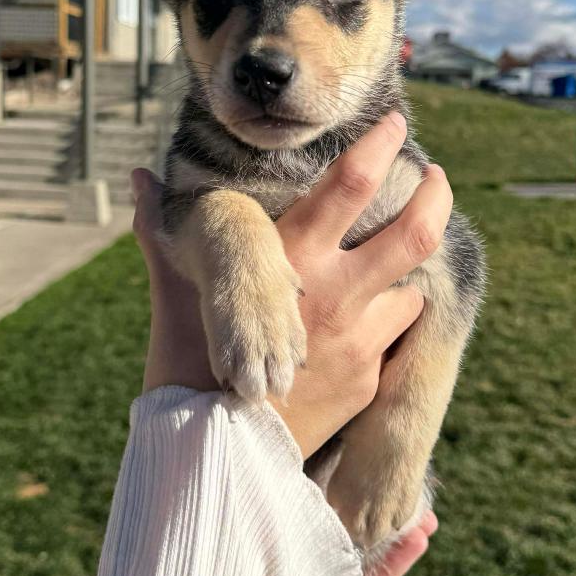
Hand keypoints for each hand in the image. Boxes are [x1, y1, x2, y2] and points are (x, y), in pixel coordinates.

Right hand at [133, 112, 454, 457]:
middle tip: (436, 179)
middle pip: (415, 232)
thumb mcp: (172, 292)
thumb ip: (159, 230)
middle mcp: (335, 293)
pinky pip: (394, 335)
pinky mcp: (367, 377)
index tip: (395, 123)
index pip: (350, 183)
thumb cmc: (185, 364)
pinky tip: (369, 320)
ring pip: (412, 286)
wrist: (214, 453)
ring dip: (404, 272)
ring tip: (391, 268)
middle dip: (436, 196)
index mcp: (289, 259)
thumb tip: (138, 178)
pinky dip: (387, 319)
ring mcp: (358, 338)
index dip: (380, 145)